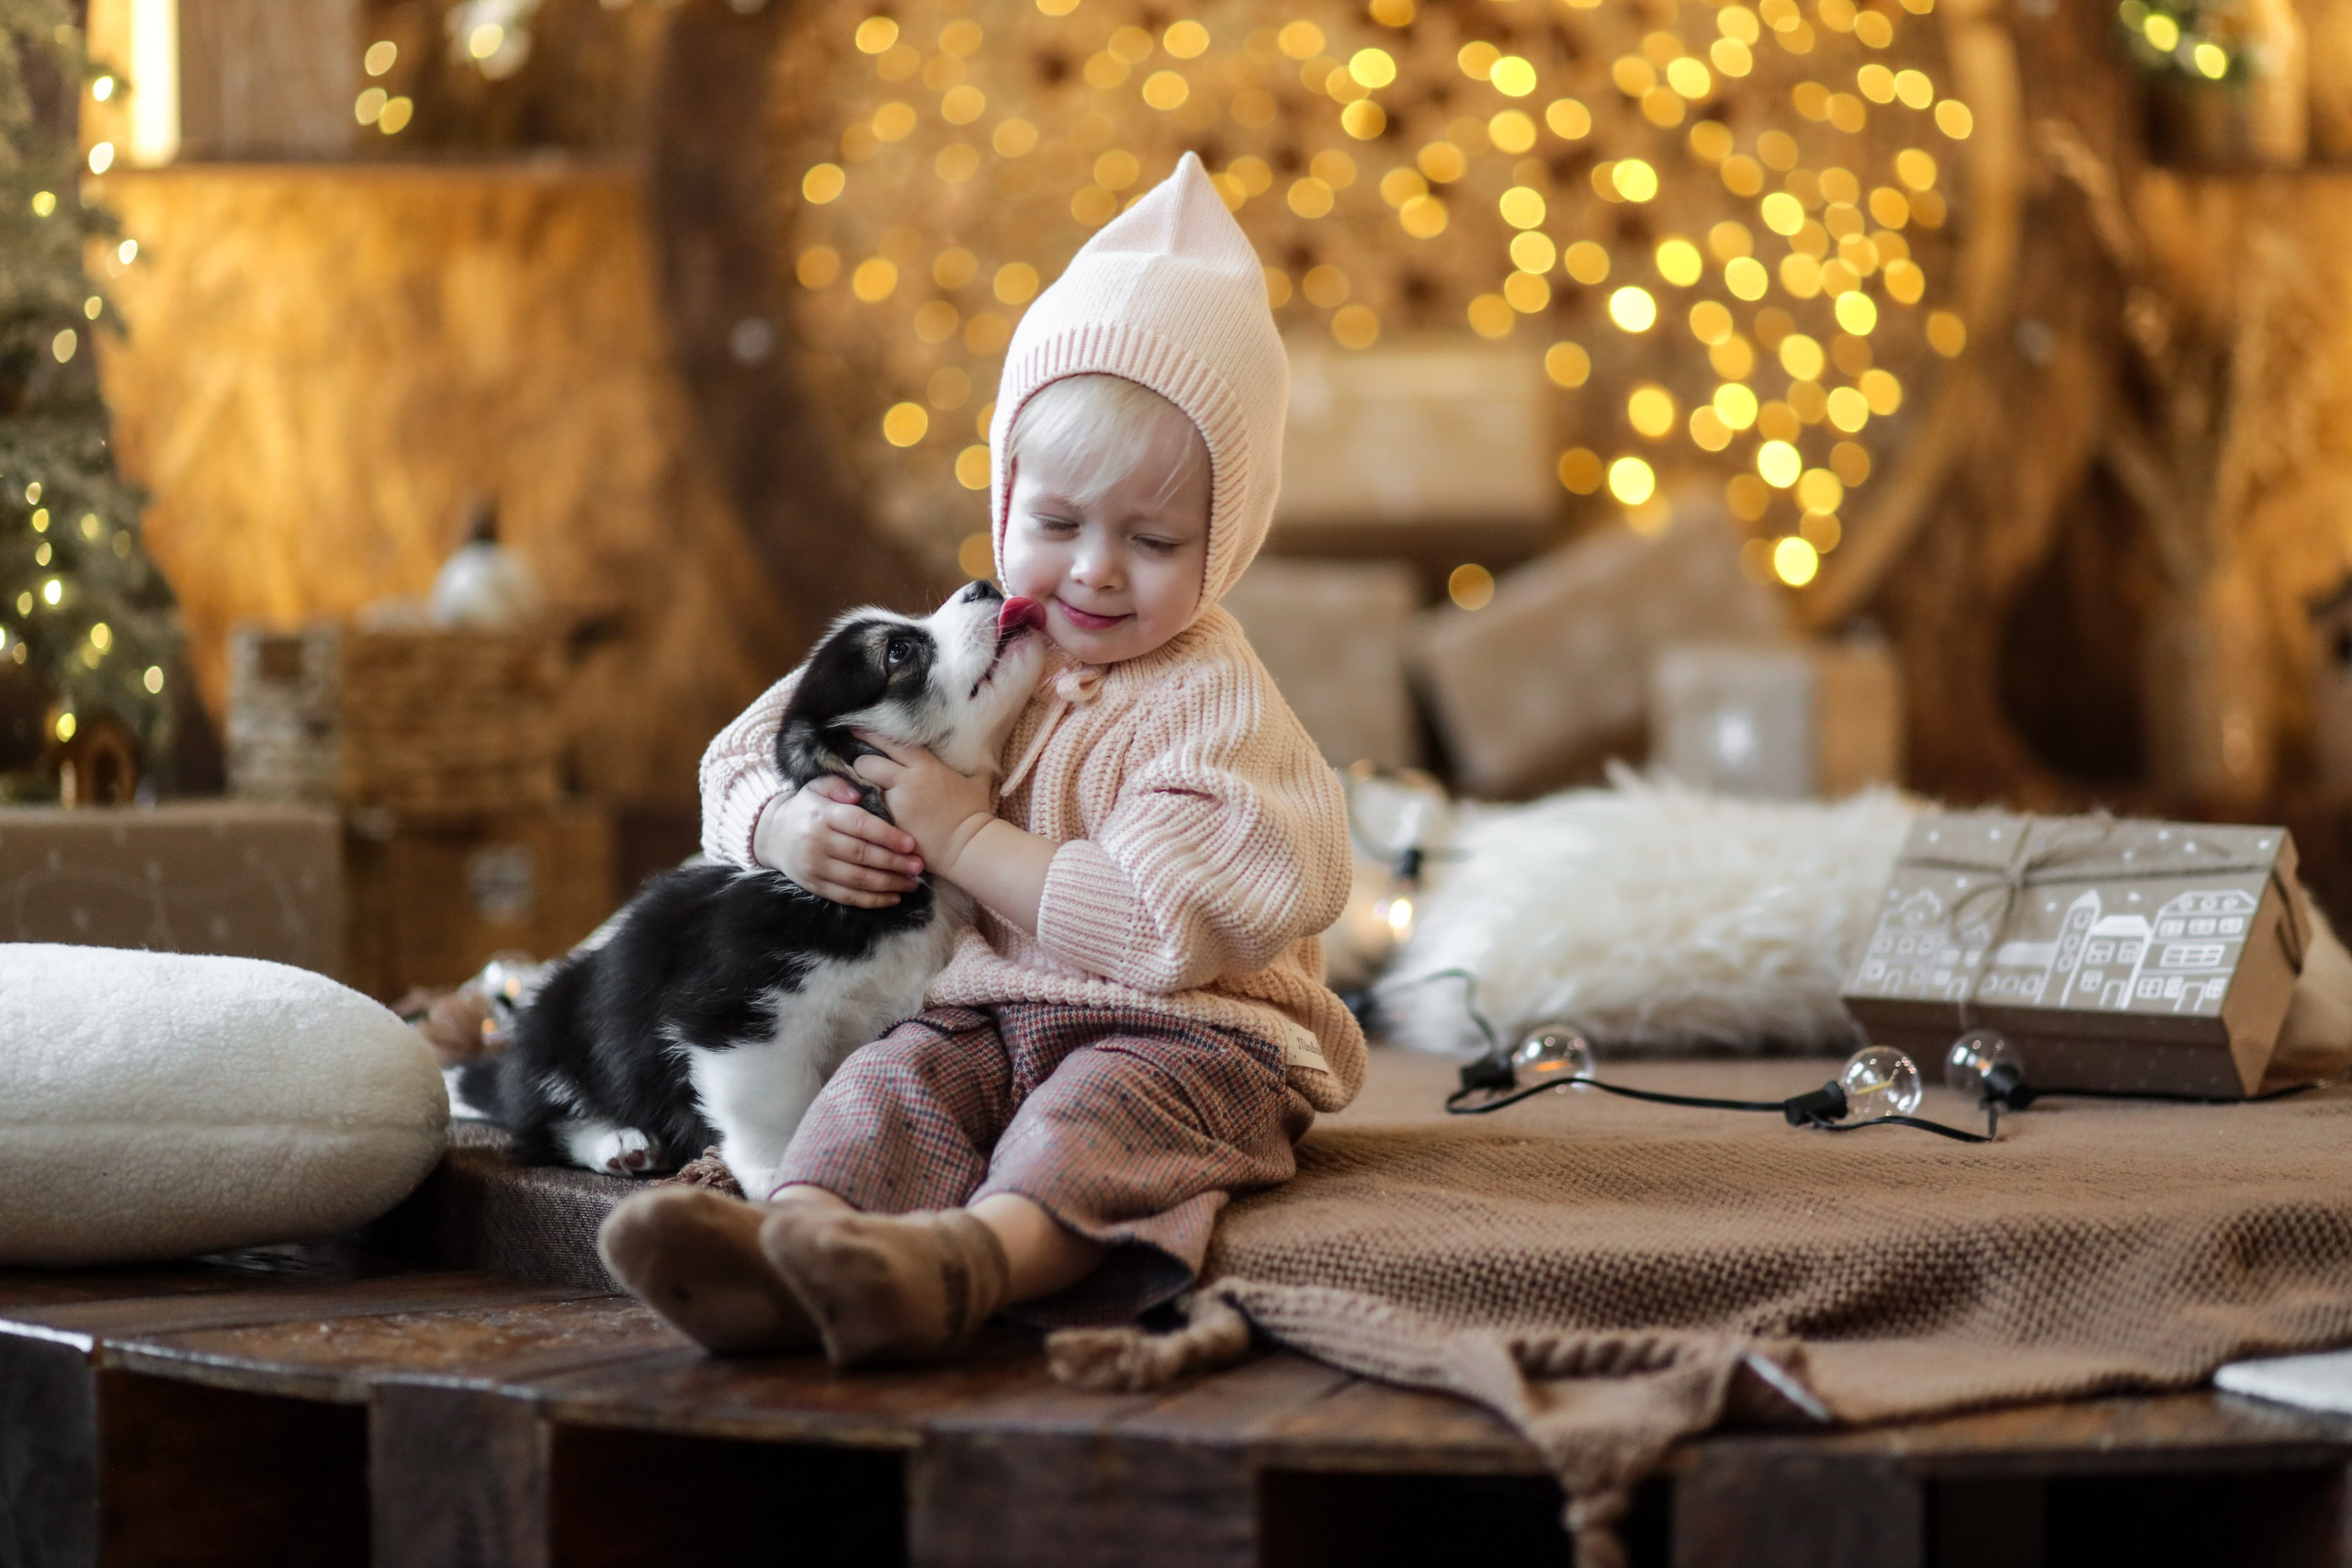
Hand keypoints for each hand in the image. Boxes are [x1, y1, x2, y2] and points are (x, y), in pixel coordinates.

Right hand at [755, 775, 923, 907]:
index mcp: (822, 815)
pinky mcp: (815, 886)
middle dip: (894, 862)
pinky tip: (894, 897)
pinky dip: (872, 900)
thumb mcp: (818, 787)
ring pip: (857, 880)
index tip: (911, 843)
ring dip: (888, 884)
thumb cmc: (807, 808)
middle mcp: (817, 843)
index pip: (859, 825)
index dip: (887, 835)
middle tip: (919, 865)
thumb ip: (840, 785)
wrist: (772, 835)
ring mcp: (815, 867)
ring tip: (912, 883)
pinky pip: (847, 897)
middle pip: (861, 855)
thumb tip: (858, 794)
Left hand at [852, 735, 996, 879]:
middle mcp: (906, 781)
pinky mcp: (889, 826)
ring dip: (860, 789)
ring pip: (863, 789)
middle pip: (867, 763)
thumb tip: (982, 753)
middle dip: (861, 765)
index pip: (891, 743)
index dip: (872, 734)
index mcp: (926, 767)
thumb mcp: (978, 782)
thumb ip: (973, 765)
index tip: (857, 729)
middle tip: (861, 769)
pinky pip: (868, 812)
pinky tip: (864, 812)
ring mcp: (896, 805)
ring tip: (859, 792)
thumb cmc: (975, 815)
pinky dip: (866, 811)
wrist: (969, 847)